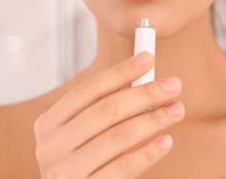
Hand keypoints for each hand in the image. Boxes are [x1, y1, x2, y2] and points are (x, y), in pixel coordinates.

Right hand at [34, 52, 184, 178]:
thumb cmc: (80, 160)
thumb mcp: (79, 134)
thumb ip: (102, 110)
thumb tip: (143, 80)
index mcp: (49, 123)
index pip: (89, 89)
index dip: (120, 71)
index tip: (149, 59)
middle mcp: (51, 145)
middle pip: (106, 110)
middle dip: (144, 94)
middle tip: (173, 85)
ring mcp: (66, 172)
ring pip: (118, 137)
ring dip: (153, 120)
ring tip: (176, 110)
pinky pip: (124, 168)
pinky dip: (148, 152)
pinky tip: (166, 141)